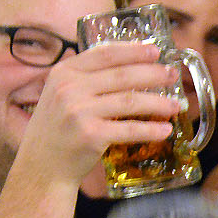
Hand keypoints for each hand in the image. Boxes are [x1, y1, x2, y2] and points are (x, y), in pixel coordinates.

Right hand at [18, 42, 179, 183]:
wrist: (41, 167)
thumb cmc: (57, 129)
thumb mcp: (61, 94)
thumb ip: (86, 79)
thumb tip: (129, 64)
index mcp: (64, 73)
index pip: (104, 53)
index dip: (133, 50)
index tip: (155, 50)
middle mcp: (69, 89)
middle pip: (123, 75)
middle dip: (154, 74)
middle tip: (173, 75)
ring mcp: (79, 112)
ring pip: (130, 101)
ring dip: (158, 103)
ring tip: (176, 105)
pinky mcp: (90, 135)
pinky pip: (129, 129)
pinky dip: (151, 129)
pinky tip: (165, 130)